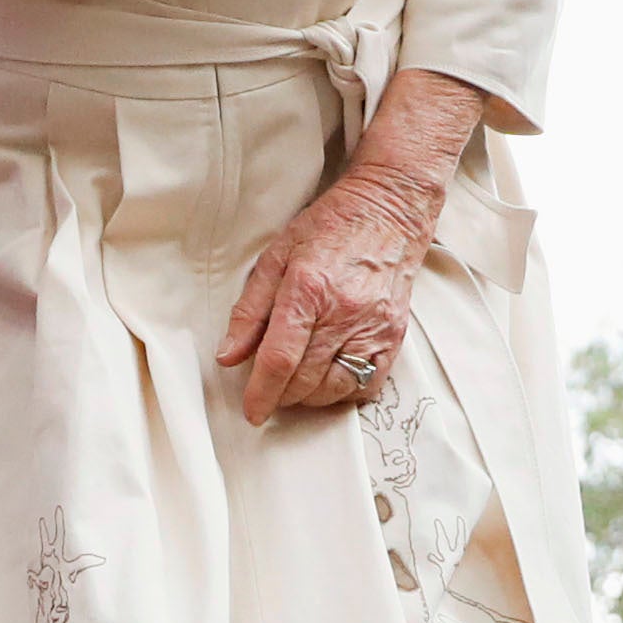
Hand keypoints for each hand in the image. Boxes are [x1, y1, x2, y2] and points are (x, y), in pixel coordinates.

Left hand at [220, 76, 483, 424]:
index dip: (261, 393)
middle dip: (281, 394)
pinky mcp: (394, 336)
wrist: (388, 211)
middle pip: (306, 380)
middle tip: (270, 387)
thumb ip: (249, 310)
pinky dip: (344, 390)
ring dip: (311, 395)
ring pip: (336, 388)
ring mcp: (374, 326)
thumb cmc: (329, 229)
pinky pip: (368, 384)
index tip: (252, 411)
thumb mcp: (274, 258)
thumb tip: (228, 356)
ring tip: (298, 380)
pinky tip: (330, 374)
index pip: (280, 358)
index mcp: (308, 289)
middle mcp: (344, 312)